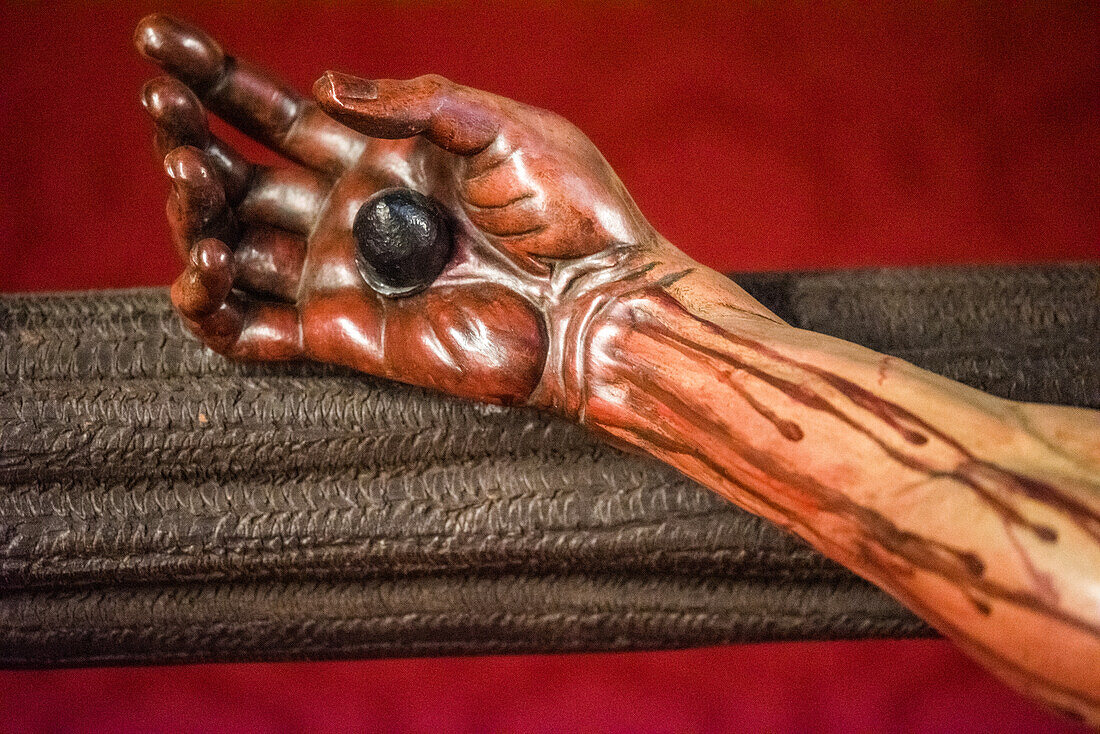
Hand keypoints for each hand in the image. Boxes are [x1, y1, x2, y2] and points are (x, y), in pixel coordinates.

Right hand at [134, 13, 705, 408]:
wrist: (597, 302)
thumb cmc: (568, 211)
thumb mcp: (499, 124)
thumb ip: (413, 102)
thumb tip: (322, 87)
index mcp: (381, 153)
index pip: (274, 112)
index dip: (214, 76)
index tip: (155, 38)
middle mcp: (351, 212)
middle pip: (239, 175)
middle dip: (188, 137)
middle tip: (162, 108)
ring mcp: (342, 276)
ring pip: (231, 246)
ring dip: (191, 215)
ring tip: (191, 182)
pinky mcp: (343, 337)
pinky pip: (251, 332)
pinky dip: (208, 310)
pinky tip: (199, 271)